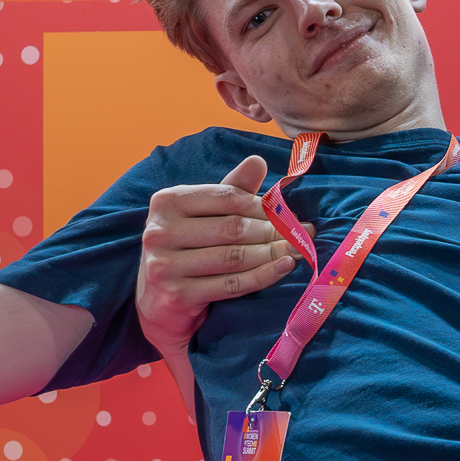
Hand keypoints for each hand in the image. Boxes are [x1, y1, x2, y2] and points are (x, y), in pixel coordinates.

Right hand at [138, 151, 300, 358]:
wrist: (158, 299)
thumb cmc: (187, 247)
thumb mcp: (203, 214)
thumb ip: (230, 189)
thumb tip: (258, 161)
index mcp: (167, 201)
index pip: (227, 198)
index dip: (262, 205)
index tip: (287, 212)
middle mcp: (160, 231)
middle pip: (233, 228)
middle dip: (272, 231)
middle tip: (302, 233)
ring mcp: (165, 265)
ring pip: (234, 257)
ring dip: (273, 253)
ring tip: (299, 249)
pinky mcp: (179, 295)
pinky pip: (232, 284)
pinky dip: (264, 275)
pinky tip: (285, 266)